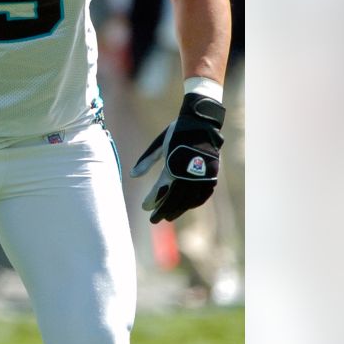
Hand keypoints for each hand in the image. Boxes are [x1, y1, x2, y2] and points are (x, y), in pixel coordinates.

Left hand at [130, 93, 225, 222]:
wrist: (202, 123)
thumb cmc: (177, 133)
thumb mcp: (159, 145)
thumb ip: (146, 161)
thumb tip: (132, 175)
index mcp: (173, 165)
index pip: (161, 190)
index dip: (152, 200)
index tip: (144, 208)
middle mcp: (188, 173)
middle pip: (174, 199)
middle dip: (163, 210)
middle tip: (154, 219)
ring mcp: (202, 176)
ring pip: (189, 200)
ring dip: (179, 210)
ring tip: (168, 216)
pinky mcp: (212, 175)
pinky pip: (203, 195)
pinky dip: (194, 203)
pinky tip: (186, 206)